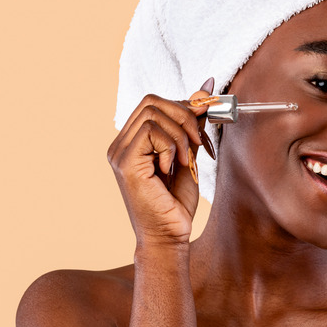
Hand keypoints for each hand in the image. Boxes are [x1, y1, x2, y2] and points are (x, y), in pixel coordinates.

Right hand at [107, 79, 214, 246]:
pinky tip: (172, 168)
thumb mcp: (189, 155)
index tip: (206, 118)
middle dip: (184, 116)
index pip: (154, 103)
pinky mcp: (124, 163)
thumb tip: (207, 89)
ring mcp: (119, 153)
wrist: (170, 237)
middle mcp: (120, 144)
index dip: (184, 106)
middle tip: (199, 142)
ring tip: (187, 160)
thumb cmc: (176, 203)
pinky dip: (171, 147)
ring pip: (153, 113)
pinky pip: (151, 132)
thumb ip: (192, 125)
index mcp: (132, 141)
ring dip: (180, 134)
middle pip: (152, 101)